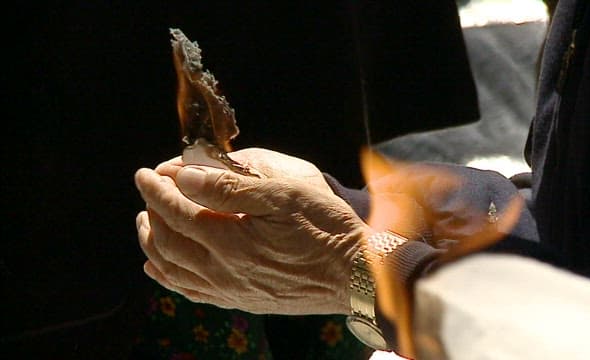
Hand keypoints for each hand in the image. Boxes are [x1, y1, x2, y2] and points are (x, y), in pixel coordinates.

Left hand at [135, 149, 369, 314]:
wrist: (355, 274)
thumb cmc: (326, 228)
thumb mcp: (284, 195)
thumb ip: (231, 187)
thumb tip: (185, 177)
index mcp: (232, 241)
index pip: (177, 212)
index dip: (157, 190)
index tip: (145, 173)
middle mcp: (224, 272)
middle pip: (168, 241)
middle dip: (150, 213)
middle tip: (147, 191)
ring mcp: (232, 291)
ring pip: (174, 269)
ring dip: (152, 244)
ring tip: (145, 224)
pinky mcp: (242, 301)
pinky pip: (192, 291)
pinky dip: (169, 277)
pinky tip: (160, 267)